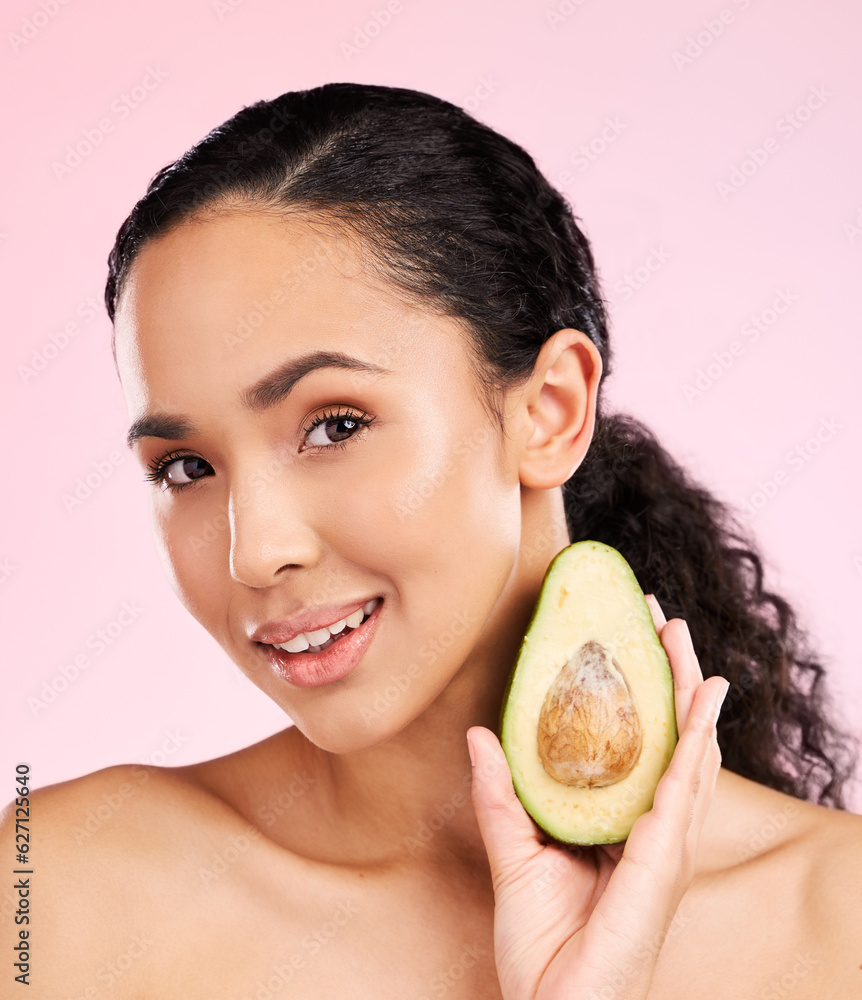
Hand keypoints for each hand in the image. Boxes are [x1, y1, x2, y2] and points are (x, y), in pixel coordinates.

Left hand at [467, 595, 729, 999]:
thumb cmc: (543, 946)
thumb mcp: (514, 853)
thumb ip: (501, 794)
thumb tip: (481, 733)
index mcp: (619, 824)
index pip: (638, 744)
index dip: (638, 691)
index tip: (625, 637)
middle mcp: (650, 828)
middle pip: (670, 738)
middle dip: (669, 677)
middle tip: (658, 619)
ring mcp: (663, 844)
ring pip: (688, 753)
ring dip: (689, 693)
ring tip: (682, 641)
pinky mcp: (663, 860)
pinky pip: (684, 789)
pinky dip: (698, 741)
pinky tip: (703, 701)